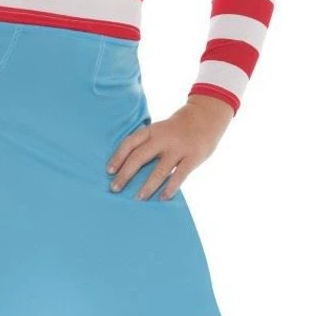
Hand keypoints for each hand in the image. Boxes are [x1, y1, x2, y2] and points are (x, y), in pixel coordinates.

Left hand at [106, 95, 233, 200]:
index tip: (109, 172)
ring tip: (138, 199)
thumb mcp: (160, 129)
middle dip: (125, 174)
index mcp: (152, 130)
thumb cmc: (177, 129)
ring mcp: (179, 148)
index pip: (130, 143)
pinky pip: (179, 176)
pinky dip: (170, 188)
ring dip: (147, 186)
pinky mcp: (193, 157)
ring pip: (159, 170)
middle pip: (140, 157)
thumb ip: (147, 144)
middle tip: (114, 189)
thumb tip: (128, 167)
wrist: (206, 116)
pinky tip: (163, 198)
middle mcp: (163, 138)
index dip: (118, 157)